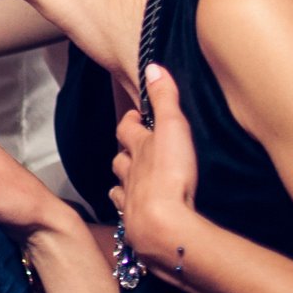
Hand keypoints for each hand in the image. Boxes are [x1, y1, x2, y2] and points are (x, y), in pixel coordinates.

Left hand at [113, 65, 200, 273]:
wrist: (162, 225)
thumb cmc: (169, 175)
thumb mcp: (173, 128)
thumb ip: (165, 98)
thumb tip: (153, 66)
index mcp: (137, 148)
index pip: (126, 128)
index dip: (130, 121)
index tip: (137, 115)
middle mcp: (128, 173)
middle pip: (120, 159)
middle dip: (125, 152)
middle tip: (135, 148)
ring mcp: (129, 200)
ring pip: (120, 187)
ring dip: (125, 182)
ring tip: (133, 181)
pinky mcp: (135, 225)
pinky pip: (127, 215)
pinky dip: (130, 210)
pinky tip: (136, 213)